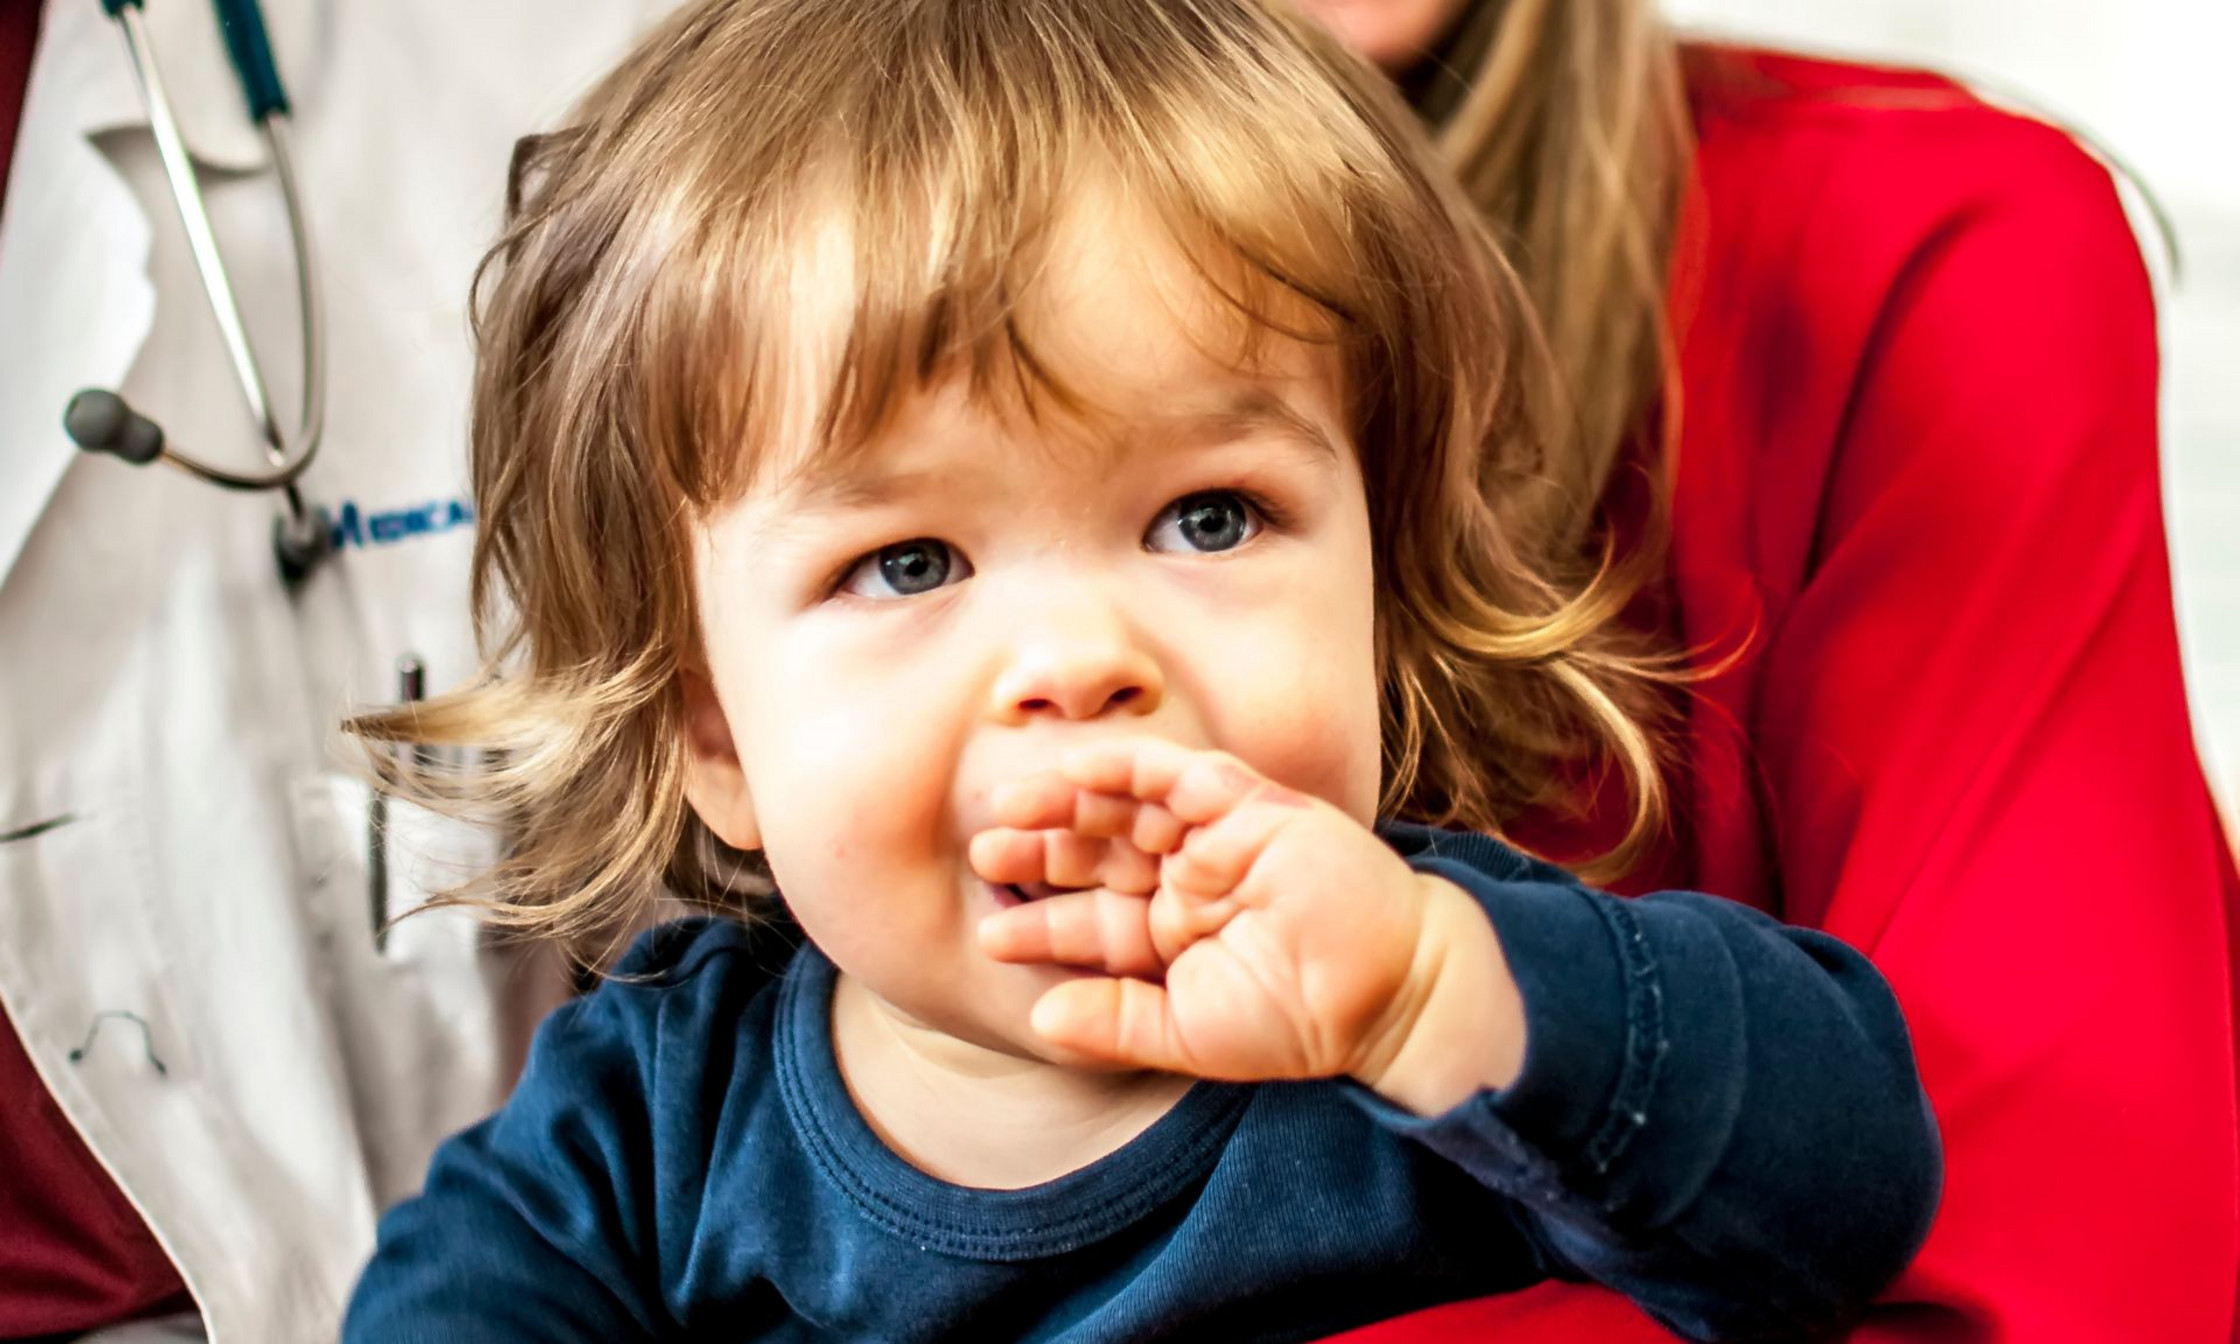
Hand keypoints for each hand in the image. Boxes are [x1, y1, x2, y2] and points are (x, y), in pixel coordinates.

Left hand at [970, 740, 1524, 1110]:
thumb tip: (1039, 1017)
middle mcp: (1187, 882)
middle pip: (1097, 855)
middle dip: (1040, 852)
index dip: (1039, 925)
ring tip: (1008, 810)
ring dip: (1067, 804)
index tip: (989, 937)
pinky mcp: (1249, 805)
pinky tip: (1077, 772)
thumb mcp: (1188, 1034)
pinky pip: (1177, 774)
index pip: (1091, 922)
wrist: (1389, 993)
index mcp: (1172, 937)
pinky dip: (1128, 767)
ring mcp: (1216, 839)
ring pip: (1125, 807)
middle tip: (984, 852)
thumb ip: (1115, 1025)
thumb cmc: (1298, 1021)